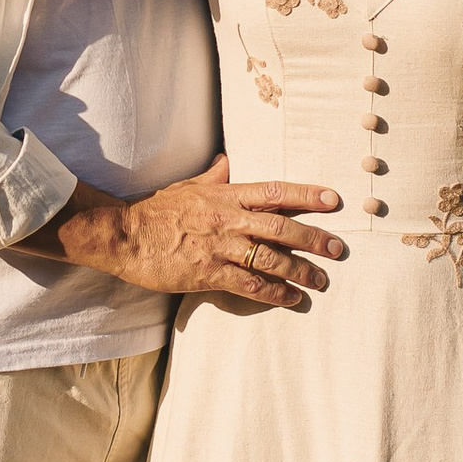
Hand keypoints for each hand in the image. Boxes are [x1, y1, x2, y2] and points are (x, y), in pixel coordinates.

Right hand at [36, 156, 347, 308]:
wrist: (123, 234)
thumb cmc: (155, 210)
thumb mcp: (186, 186)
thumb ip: (212, 177)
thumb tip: (226, 162)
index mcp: (225, 195)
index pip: (274, 191)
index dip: (307, 195)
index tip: (333, 200)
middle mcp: (228, 219)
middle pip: (281, 227)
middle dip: (314, 238)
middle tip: (339, 248)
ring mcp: (219, 247)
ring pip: (270, 258)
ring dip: (300, 271)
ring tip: (321, 281)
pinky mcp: (208, 273)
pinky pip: (249, 284)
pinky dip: (275, 293)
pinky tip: (293, 300)